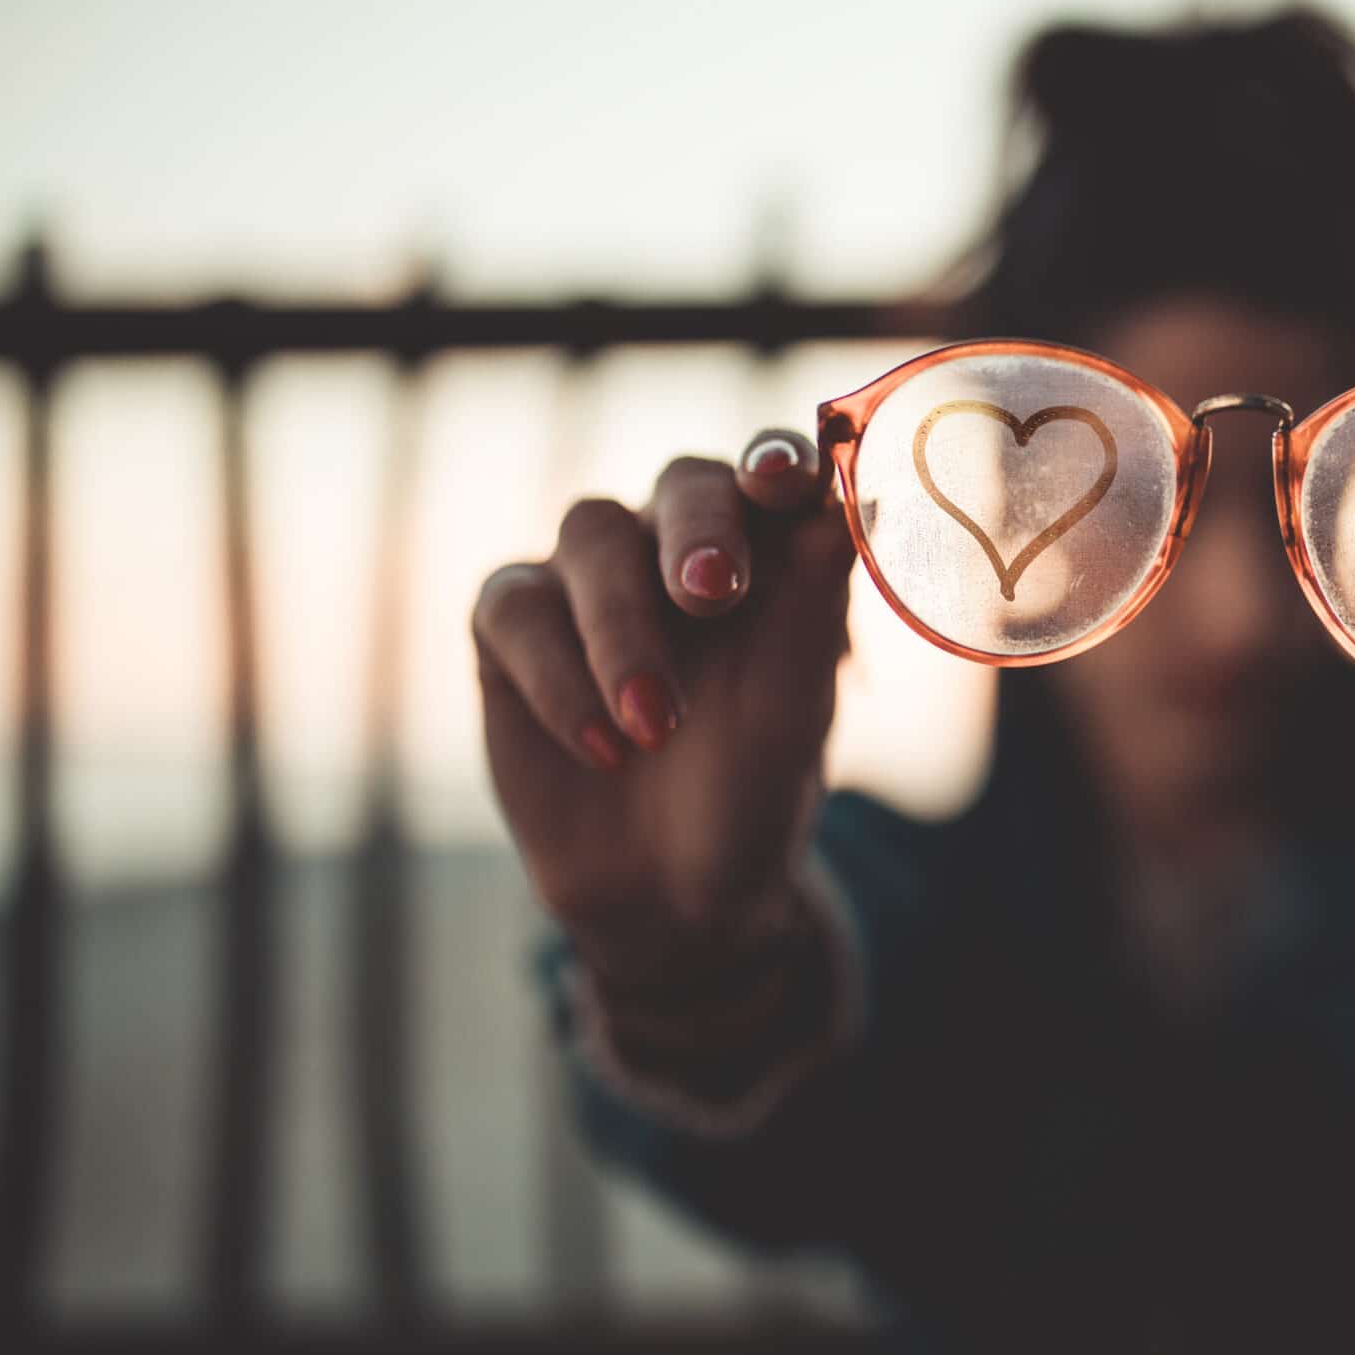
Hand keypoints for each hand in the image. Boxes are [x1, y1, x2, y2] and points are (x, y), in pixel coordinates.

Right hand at [473, 431, 854, 995]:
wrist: (675, 894)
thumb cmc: (753, 786)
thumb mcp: (794, 707)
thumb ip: (813, 605)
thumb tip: (840, 502)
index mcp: (770, 551)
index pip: (775, 475)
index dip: (778, 460)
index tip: (784, 480)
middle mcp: (679, 546)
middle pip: (681, 485)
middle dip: (696, 532)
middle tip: (710, 594)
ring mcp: (593, 579)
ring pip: (591, 535)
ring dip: (623, 628)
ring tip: (655, 727)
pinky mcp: (514, 627)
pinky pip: (516, 608)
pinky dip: (557, 676)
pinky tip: (603, 748)